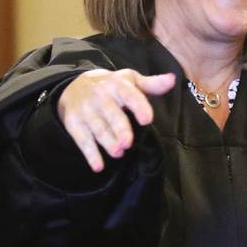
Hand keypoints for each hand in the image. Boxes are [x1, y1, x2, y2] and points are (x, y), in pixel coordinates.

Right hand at [57, 69, 175, 171]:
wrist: (75, 85)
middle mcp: (100, 97)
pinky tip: (98, 166)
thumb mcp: (132, 81)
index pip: (130, 95)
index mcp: (118, 86)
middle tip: (128, 143)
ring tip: (118, 153)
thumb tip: (173, 79)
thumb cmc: (113, 87)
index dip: (139, 107)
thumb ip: (153, 84)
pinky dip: (90, 154)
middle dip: (119, 129)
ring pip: (97, 128)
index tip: (147, 120)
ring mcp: (86, 110)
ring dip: (107, 142)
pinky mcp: (74, 123)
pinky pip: (82, 140)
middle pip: (111, 115)